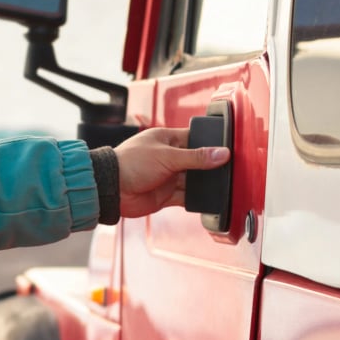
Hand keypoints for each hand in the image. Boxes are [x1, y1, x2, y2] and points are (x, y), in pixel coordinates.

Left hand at [113, 126, 230, 217]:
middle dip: (209, 166)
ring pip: (193, 180)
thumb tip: (221, 153)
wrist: (111, 189)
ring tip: (221, 186)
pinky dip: (196, 200)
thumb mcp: (168, 156)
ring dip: (204, 184)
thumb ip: (196, 157)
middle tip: (228, 169)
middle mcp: (168, 157)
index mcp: (166, 139)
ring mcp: (167, 177)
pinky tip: (207, 200)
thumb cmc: (129, 163)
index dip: (209, 143)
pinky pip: (186, 197)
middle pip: (196, 161)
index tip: (227, 148)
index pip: (193, 138)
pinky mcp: (166, 195)